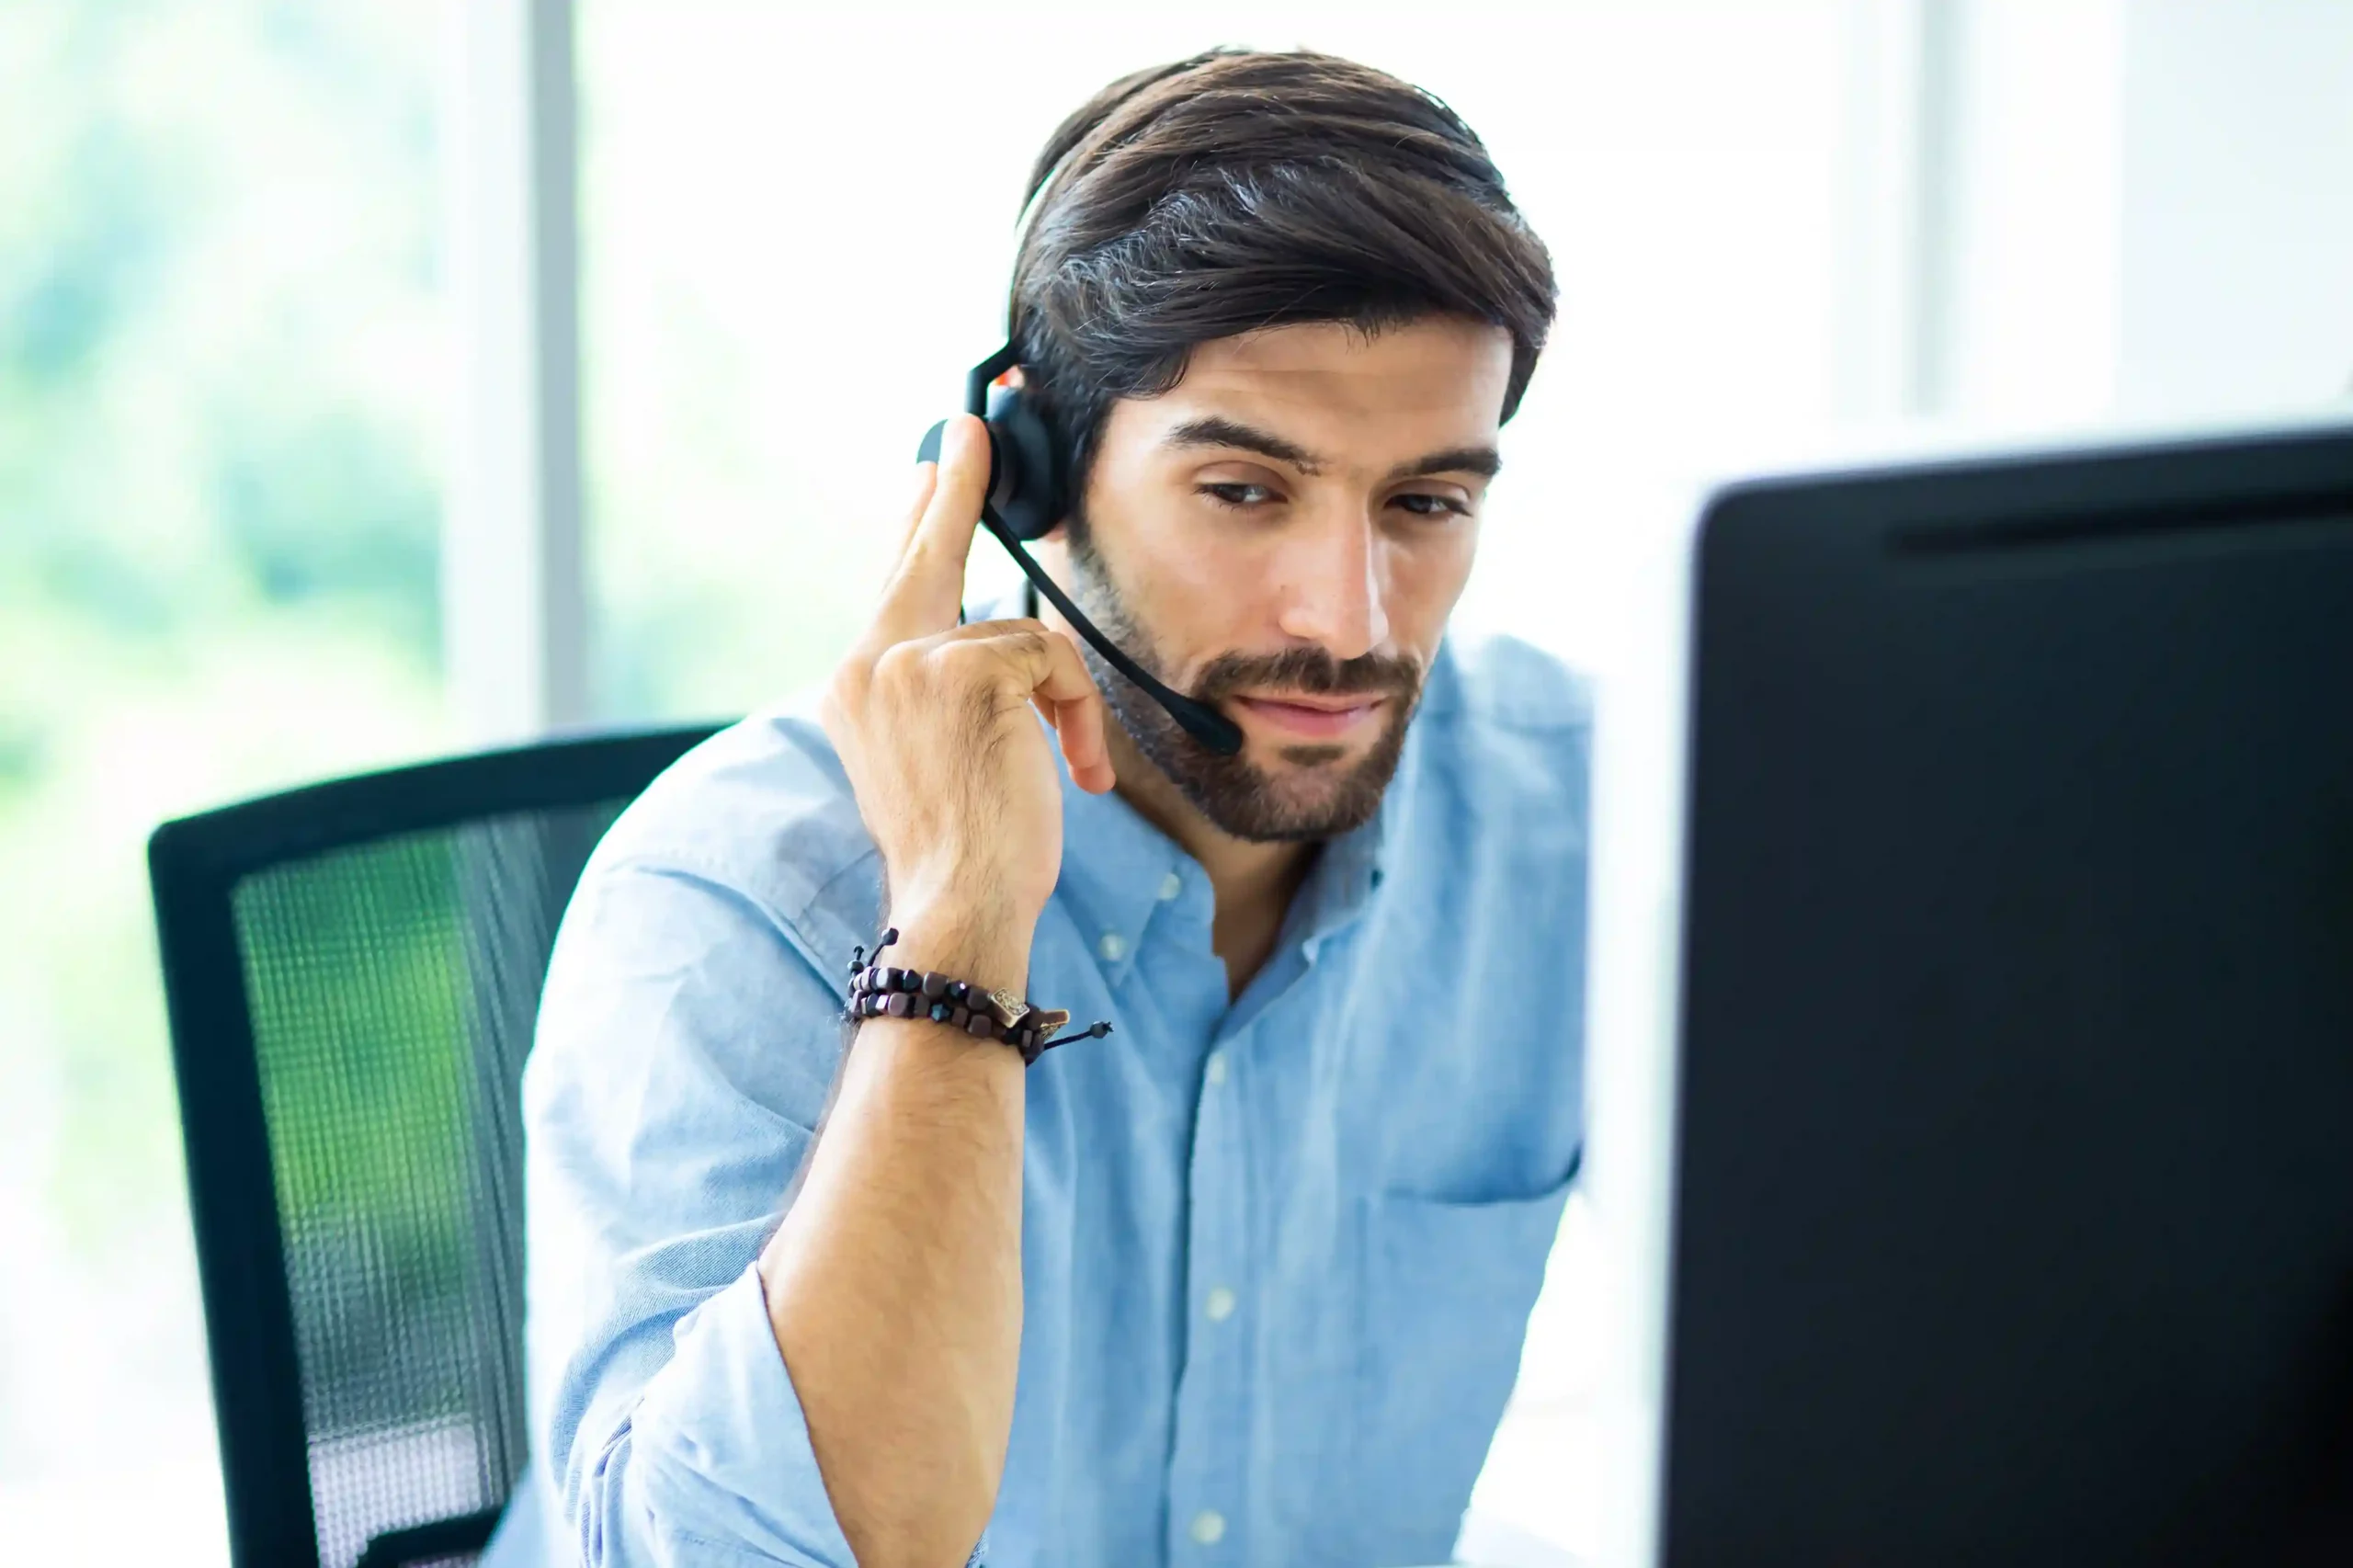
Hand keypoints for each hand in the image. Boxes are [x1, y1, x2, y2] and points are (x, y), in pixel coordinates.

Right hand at [821, 415, 1115, 940]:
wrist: (958, 904)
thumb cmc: (965, 851)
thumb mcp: (943, 756)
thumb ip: (948, 689)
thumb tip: (998, 634)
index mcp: (858, 686)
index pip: (896, 582)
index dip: (920, 520)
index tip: (933, 465)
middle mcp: (868, 662)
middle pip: (927, 555)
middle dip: (954, 490)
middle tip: (969, 427)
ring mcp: (908, 660)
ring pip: (1022, 636)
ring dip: (1063, 701)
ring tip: (1065, 768)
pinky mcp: (962, 668)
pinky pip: (1051, 657)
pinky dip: (1076, 711)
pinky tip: (1072, 769)